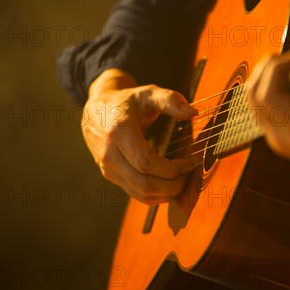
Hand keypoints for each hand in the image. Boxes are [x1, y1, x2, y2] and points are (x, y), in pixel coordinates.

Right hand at [82, 69, 196, 205]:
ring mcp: (108, 168)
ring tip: (182, 180)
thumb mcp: (147, 93)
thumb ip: (170, 99)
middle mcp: (110, 154)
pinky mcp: (111, 176)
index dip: (172, 168)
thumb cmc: (126, 102)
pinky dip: (157, 195)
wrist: (96, 111)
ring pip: (141, 194)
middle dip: (173, 185)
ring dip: (166, 193)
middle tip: (189, 175)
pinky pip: (136, 194)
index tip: (190, 162)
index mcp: (119, 132)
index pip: (146, 162)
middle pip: (145, 184)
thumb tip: (193, 112)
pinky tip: (170, 184)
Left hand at [246, 50, 289, 188]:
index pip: (270, 94)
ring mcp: (280, 142)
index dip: (279, 68)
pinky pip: (263, 109)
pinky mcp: (281, 139)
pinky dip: (272, 90)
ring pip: (254, 103)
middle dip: (269, 68)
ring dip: (268, 78)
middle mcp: (285, 142)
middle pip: (255, 96)